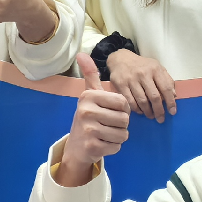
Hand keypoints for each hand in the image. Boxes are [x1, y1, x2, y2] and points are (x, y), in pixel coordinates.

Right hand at [58, 53, 129, 186]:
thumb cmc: (88, 118)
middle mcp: (86, 112)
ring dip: (118, 136)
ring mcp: (88, 131)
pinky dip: (113, 147)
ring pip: (123, 134)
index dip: (123, 110)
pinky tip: (102, 143)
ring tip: (105, 134)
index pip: (124, 102)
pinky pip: (117, 146)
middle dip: (121, 124)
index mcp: (88, 97)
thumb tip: (81, 53)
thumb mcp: (89, 95)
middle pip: (125, 119)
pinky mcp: (92, 147)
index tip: (110, 111)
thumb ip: (90, 75)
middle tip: (107, 125)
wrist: (76, 147)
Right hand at [105, 48, 177, 121]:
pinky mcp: (120, 85)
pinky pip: (130, 101)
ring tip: (151, 116)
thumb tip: (173, 95)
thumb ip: (167, 80)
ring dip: (148, 111)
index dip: (170, 102)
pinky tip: (140, 111)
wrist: (121, 59)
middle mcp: (143, 74)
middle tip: (161, 119)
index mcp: (155, 69)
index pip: (166, 88)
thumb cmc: (142, 66)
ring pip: (142, 101)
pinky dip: (136, 109)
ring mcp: (131, 79)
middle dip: (159, 110)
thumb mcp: (157, 68)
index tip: (172, 112)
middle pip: (154, 97)